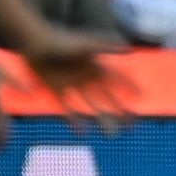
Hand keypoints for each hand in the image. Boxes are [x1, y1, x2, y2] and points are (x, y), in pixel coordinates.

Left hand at [20, 28, 135, 133]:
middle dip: (122, 111)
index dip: (130, 87)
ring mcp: (73, 85)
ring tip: (112, 135)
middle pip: (109, 98)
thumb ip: (106, 47)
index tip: (142, 97)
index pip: (119, 79)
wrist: (33, 42)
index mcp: (97, 66)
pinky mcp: (57, 90)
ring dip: (103, 120)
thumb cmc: (61, 40)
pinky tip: (82, 133)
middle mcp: (88, 77)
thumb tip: (130, 50)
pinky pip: (68, 108)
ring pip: (93, 106)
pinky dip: (75, 120)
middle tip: (132, 126)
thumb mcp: (85, 44)